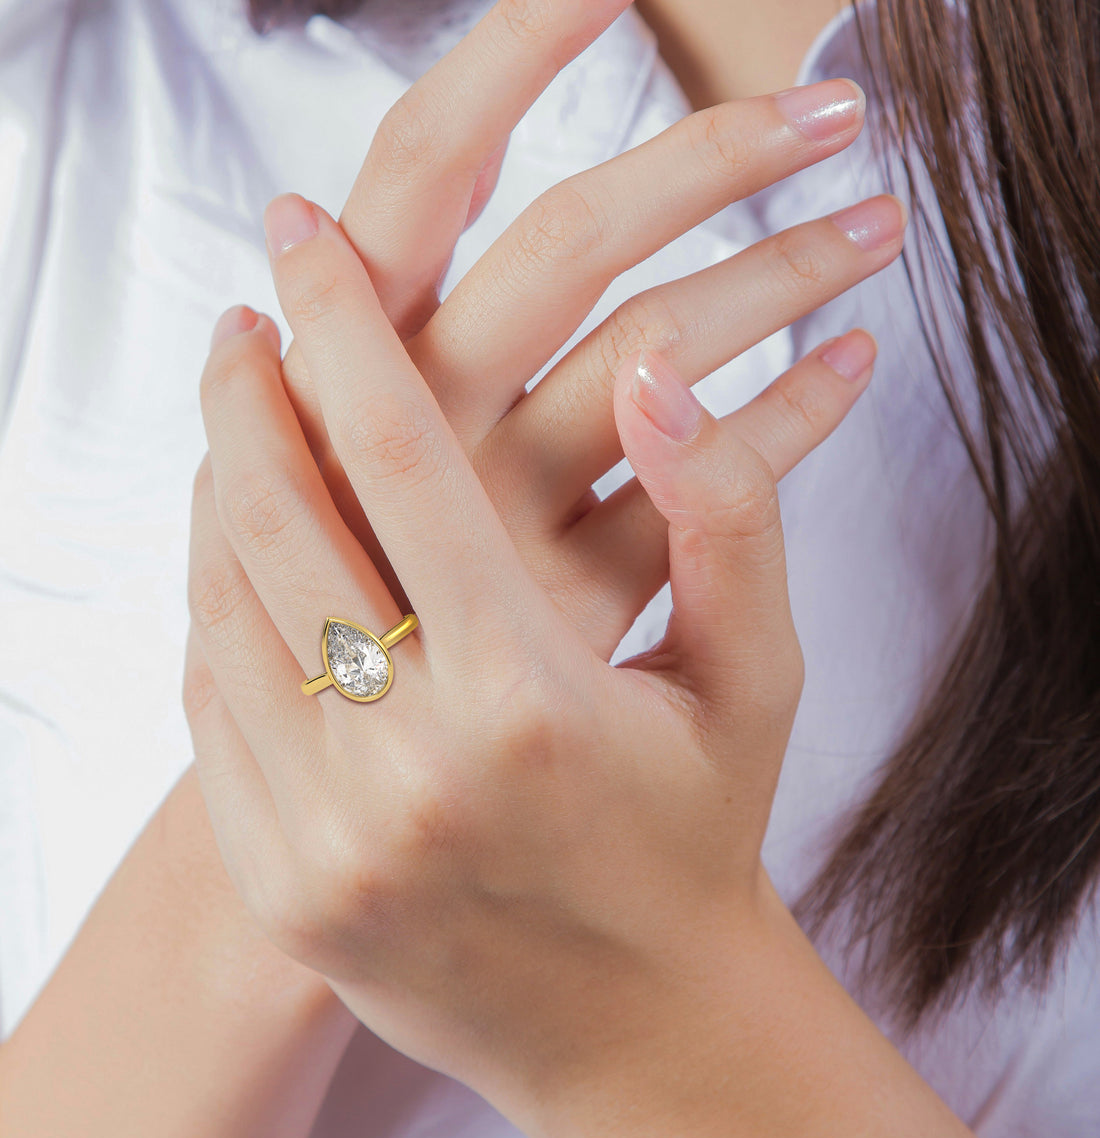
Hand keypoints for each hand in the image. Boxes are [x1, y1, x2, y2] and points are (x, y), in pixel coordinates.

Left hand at [182, 181, 886, 1137]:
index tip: (302, 234)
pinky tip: (245, 557)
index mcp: (528, 701)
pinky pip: (213, 709)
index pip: (397, 459)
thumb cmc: (701, 838)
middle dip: (245, 393)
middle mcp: (406, 772)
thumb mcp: (757, 678)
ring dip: (219, 493)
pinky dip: (216, 608)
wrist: (641, 1031)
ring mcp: (326, 841)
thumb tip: (658, 369)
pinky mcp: (285, 889)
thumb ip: (725, 514)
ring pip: (223, 610)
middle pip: (275, 520)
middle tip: (244, 319)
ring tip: (242, 423)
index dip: (342, 325)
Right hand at [268, 0, 904, 658]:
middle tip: (830, 112)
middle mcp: (423, 421)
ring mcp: (502, 514)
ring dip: (779, 271)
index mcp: (351, 351)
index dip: (511, 57)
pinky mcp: (570, 598)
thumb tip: (315, 200)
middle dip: (709, 157)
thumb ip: (331, 337)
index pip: (428, 167)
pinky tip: (849, 371)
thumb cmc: (336, 564)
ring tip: (876, 227)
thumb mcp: (310, 435)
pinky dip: (794, 417)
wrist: (352, 748)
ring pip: (658, 354)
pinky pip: (706, 490)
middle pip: (571, 243)